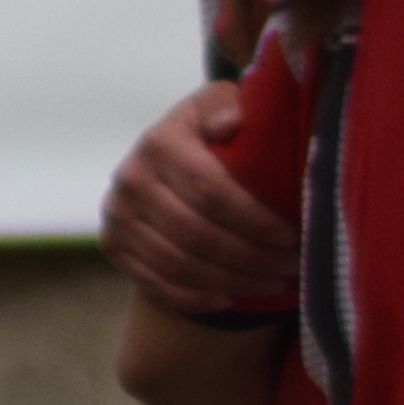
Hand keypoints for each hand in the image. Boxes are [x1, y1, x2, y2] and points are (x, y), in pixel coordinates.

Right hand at [102, 86, 293, 313]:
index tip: (291, 236)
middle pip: (197, 234)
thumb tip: (232, 122)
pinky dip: (197, 298)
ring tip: (272, 283)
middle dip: (251, 257)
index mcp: (160, 143)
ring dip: (232, 281)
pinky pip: (156, 284)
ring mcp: (117, 216)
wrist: (159, 162)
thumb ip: (228, 106)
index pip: (211, 191)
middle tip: (290, 267)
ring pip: (180, 265)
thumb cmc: (206, 134)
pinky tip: (231, 297)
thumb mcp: (218, 106)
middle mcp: (131, 179)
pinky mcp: (113, 246)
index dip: (255, 220)